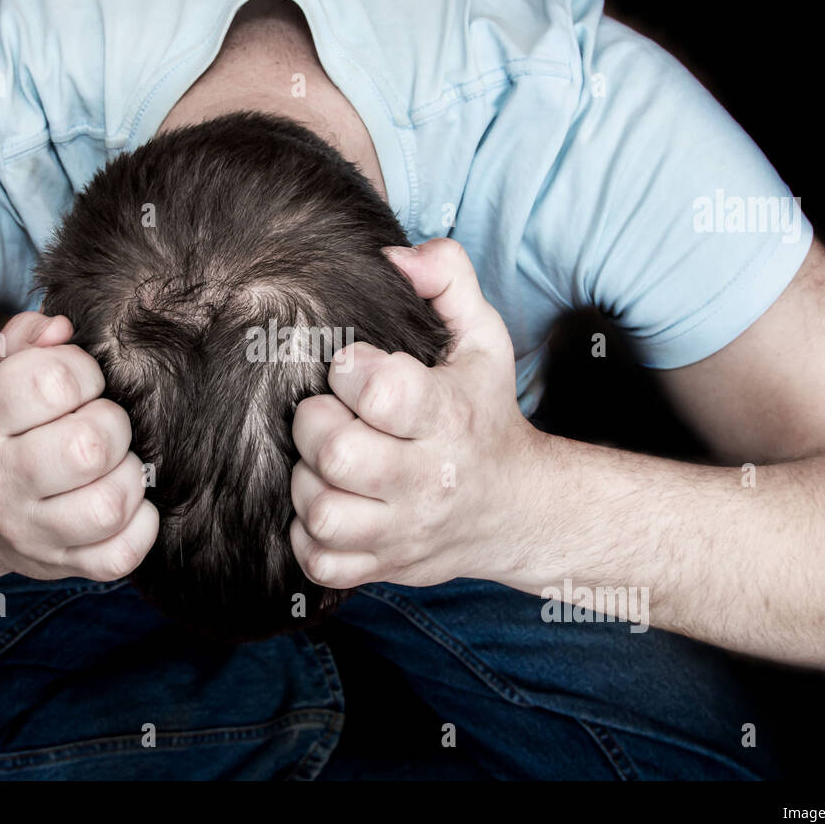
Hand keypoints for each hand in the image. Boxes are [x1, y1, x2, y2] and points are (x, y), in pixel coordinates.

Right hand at [0, 311, 157, 580]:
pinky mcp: (62, 565)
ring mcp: (30, 531)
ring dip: (129, 476)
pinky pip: (121, 555)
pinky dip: (141, 527)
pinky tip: (128, 503)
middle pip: (88, 448)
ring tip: (116, 464)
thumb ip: (25, 338)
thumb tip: (63, 327)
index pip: (51, 382)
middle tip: (103, 424)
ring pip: (109, 505)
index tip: (84, 382)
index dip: (84, 372)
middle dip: (112, 424)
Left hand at [289, 238, 546, 588]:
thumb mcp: (484, 339)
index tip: (351, 367)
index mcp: (450, 418)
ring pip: (321, 512)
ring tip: (326, 462)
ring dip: (307, 481)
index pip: (380, 393)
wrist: (517, 509)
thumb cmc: (485, 414)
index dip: (350, 371)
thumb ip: (447, 280)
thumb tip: (394, 256)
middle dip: (315, 423)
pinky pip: (320, 561)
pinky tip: (329, 502)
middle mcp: (429, 481)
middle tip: (327, 413)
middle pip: (335, 453)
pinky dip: (309, 536)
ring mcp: (404, 531)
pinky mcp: (384, 567)